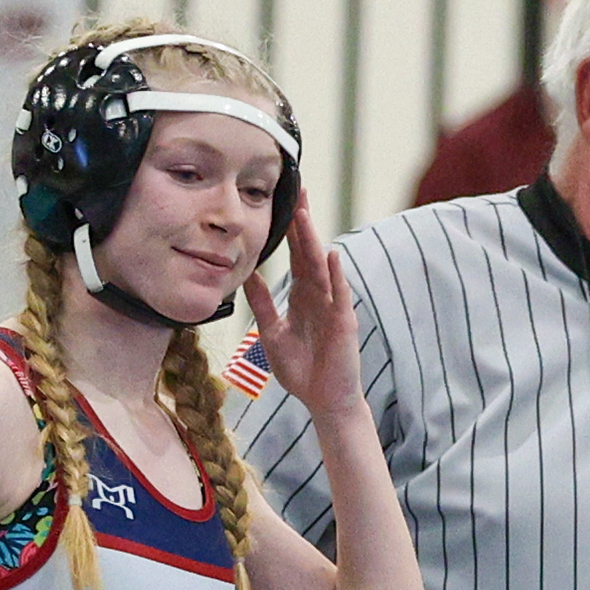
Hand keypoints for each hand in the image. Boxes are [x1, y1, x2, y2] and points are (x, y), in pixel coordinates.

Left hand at [241, 209, 363, 421]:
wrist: (323, 400)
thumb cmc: (301, 370)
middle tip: (298, 189)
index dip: (289, 229)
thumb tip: (245, 274)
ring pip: (321, 267)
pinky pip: (339, 295)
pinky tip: (331, 256)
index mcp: (302, 296)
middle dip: (303, 222)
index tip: (283, 201)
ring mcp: (332, 306)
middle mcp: (318, 295)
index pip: (295, 255)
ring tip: (304, 214)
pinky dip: (336, 275)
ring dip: (313, 240)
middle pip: (308, 251)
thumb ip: (261, 303)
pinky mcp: (343, 322)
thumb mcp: (271, 332)